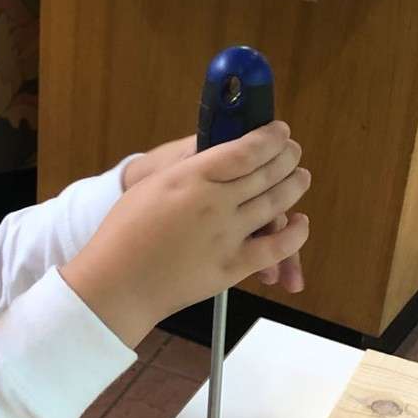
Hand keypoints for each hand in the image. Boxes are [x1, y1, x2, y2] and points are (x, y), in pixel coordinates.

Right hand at [125, 134, 304, 293]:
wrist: (117, 284)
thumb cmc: (125, 233)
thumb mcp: (152, 186)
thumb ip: (188, 170)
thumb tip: (218, 154)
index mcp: (191, 177)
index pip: (246, 149)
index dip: (270, 137)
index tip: (279, 132)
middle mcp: (214, 202)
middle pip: (267, 172)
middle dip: (286, 157)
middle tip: (292, 151)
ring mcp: (226, 235)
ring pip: (276, 204)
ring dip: (294, 186)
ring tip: (300, 177)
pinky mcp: (232, 266)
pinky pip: (277, 247)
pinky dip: (295, 233)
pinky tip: (300, 223)